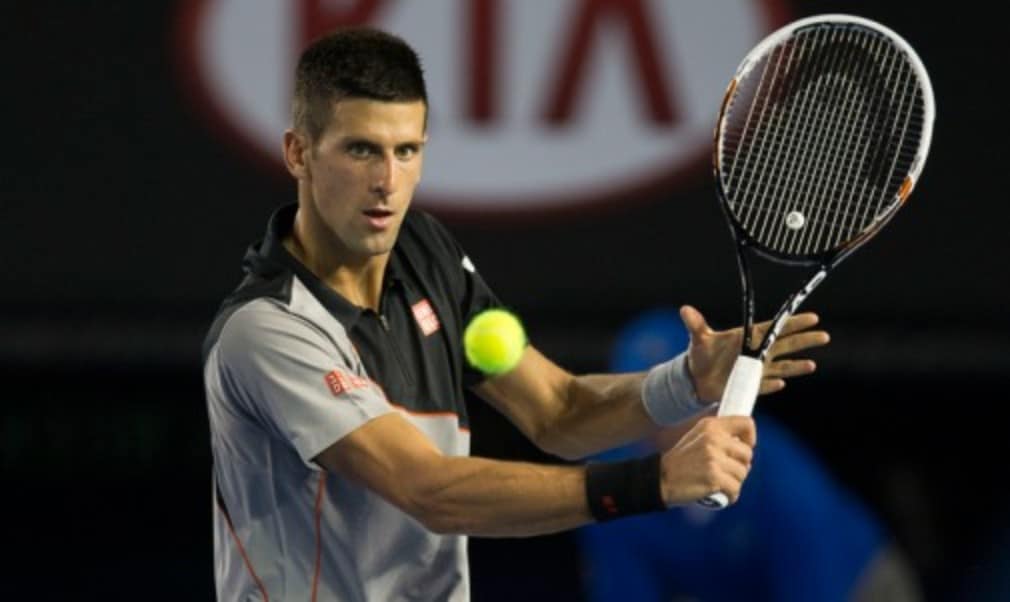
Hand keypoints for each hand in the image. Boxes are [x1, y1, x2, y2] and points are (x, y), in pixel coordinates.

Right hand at [659, 415, 755, 505]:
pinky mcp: (714, 478)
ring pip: (742, 473)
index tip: (742, 449)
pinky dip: (730, 495)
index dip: (750, 438)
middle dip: (740, 466)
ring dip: (733, 482)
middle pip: (747, 454)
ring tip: (718, 483)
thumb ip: (719, 435)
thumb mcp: (698, 437)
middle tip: (724, 472)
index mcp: (711, 426)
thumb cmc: (681, 461)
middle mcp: (714, 439)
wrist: (661, 479)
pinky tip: (718, 494)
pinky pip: (735, 489)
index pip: (746, 423)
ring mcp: (714, 458)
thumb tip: (744, 442)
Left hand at [680, 305, 829, 401]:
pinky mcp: (750, 385)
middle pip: (786, 344)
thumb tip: (684, 309)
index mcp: (748, 337)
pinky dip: (773, 384)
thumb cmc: (700, 354)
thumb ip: (695, 324)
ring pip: (782, 365)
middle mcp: (756, 352)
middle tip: (824, 335)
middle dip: (805, 340)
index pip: (775, 328)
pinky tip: (783, 383)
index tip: (812, 317)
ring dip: (797, 365)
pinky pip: (766, 384)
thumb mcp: (698, 338)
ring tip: (812, 364)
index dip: (793, 322)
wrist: (695, 379)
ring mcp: (755, 369)